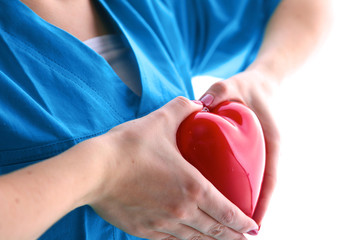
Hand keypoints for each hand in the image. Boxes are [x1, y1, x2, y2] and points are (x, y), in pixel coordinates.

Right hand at [87, 97, 257, 238]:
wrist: (92, 170)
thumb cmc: (128, 146)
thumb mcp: (160, 120)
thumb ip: (184, 108)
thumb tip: (198, 102)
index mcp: (192, 188)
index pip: (227, 211)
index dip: (243, 221)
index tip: (254, 225)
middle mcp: (181, 211)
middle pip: (214, 230)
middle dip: (233, 235)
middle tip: (244, 237)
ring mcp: (162, 224)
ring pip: (194, 239)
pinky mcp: (144, 230)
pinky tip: (189, 239)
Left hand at [199, 69, 280, 226]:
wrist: (258, 84)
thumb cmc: (246, 87)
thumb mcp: (233, 86)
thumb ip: (220, 91)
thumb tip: (202, 104)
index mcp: (270, 142)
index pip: (270, 178)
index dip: (263, 202)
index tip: (255, 223)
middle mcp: (265, 152)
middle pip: (261, 188)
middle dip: (250, 211)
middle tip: (235, 232)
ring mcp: (256, 155)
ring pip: (252, 185)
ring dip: (241, 205)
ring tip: (225, 225)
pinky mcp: (246, 154)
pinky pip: (242, 175)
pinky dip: (233, 190)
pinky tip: (217, 201)